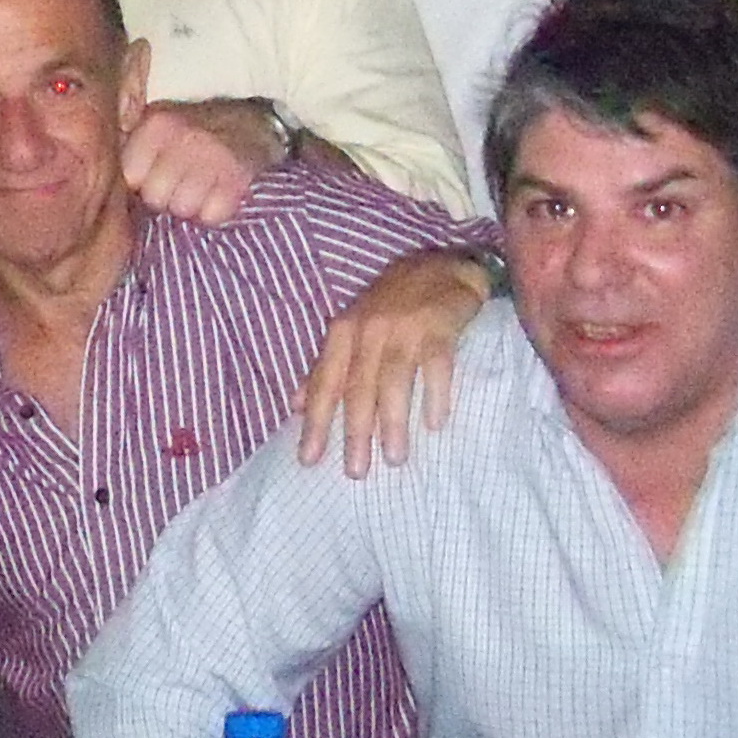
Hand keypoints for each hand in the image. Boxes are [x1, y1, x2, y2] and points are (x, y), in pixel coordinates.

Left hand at [122, 99, 287, 225]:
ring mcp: (214, 156)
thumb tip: (100, 184)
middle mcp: (184, 136)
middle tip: (181, 183)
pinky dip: (216, 211)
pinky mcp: (239, 176)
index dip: (140, 184)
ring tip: (201, 188)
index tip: (153, 176)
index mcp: (157, 124)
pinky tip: (218, 194)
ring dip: (192, 206)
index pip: (130, 177)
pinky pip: (214, 215)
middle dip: (166, 197)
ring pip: (184, 208)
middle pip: (156, 197)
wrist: (254, 122)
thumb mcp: (158, 126)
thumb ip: (131, 149)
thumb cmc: (193, 132)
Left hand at [297, 248, 491, 473]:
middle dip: (355, 432)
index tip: (308, 459)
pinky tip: (435, 423)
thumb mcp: (351, 328)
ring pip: (394, 381)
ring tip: (394, 458)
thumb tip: (295, 405)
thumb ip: (326, 367)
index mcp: (342, 333)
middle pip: (358, 388)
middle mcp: (368, 330)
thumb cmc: (391, 303)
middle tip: (356, 471)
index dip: (316, 422)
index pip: (325, 384)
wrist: (442, 265)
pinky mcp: (439, 326)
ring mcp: (404, 328)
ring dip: (393, 422)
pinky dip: (435, 395)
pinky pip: (436, 366)